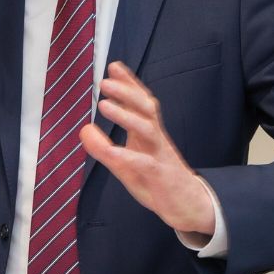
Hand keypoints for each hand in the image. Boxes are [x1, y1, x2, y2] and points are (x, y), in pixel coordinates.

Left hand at [79, 62, 215, 236]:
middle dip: (126, 92)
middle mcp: (156, 140)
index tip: (113, 66)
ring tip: (104, 105)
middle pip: (146, 108)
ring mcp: (160, 157)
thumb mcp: (126, 164)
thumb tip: (84, 129)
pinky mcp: (161, 177)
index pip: (141, 102)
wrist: (189, 207)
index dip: (129, 83)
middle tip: (104, 82)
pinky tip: (112, 152)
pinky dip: (128, 156)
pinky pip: (145, 164)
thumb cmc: (156, 181)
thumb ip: (104, 148)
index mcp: (149, 134)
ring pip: (148, 129)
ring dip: (125, 116)